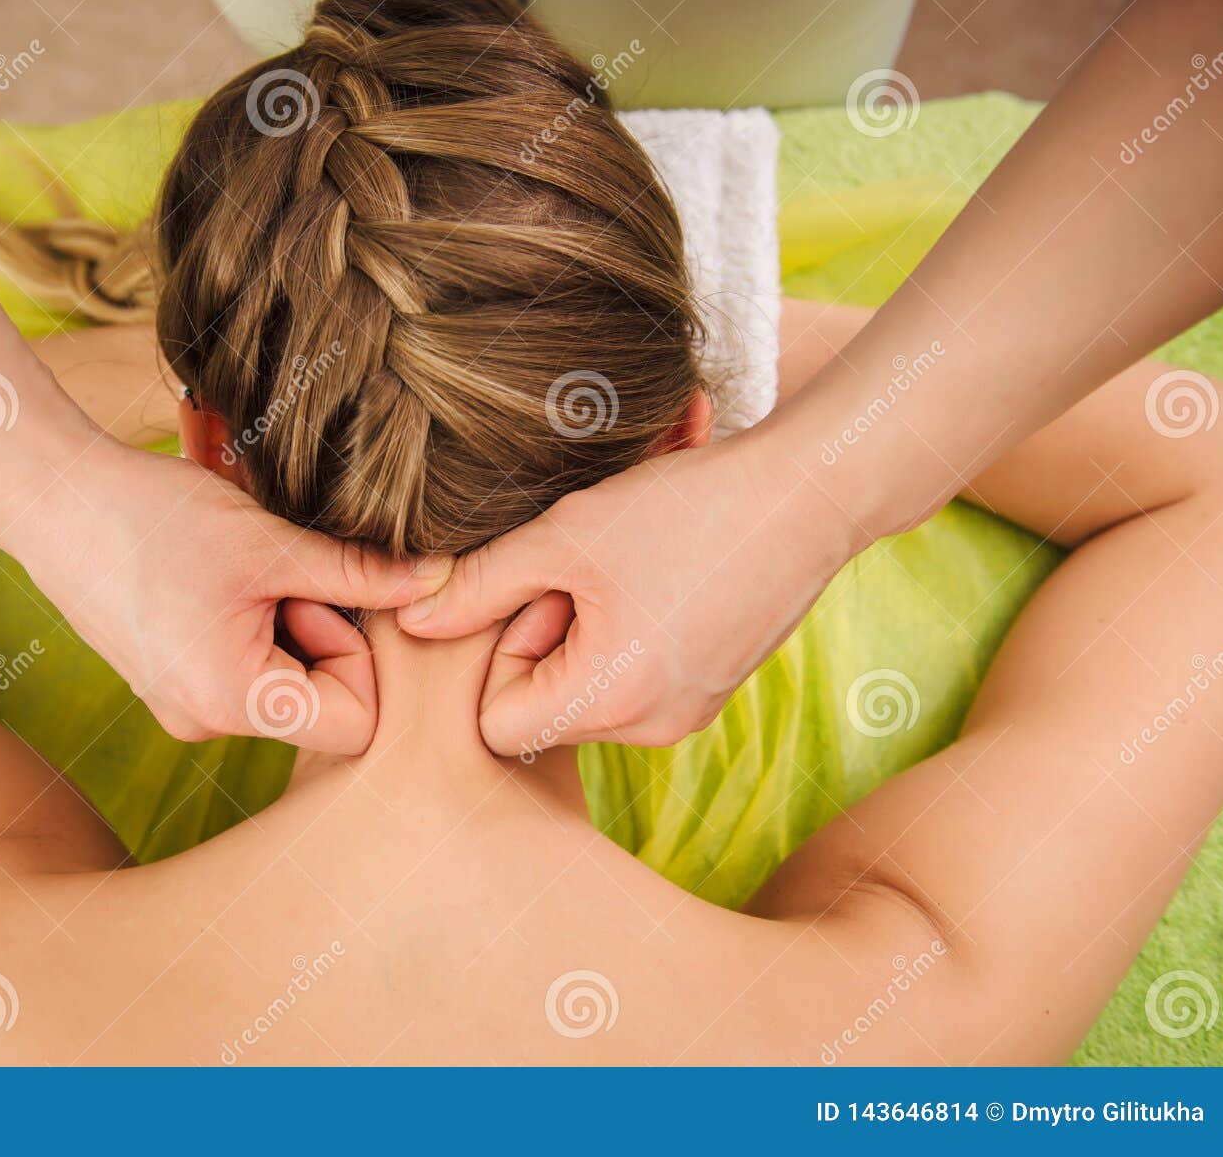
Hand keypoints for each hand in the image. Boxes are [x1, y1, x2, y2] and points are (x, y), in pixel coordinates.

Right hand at [0, 440, 450, 753]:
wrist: (51, 496)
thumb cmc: (152, 517)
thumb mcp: (271, 544)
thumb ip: (361, 572)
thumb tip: (435, 582)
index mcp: (232, 705)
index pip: (355, 725)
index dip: (360, 659)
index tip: (323, 596)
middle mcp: (206, 724)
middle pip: (322, 702)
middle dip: (323, 631)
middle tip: (282, 572)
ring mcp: (185, 706)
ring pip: (287, 678)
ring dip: (288, 617)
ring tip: (245, 567)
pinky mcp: (171, 680)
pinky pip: (247, 665)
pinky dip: (256, 618)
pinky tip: (222, 573)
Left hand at [396, 432, 855, 753]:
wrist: (810, 493)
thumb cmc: (685, 508)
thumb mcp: (564, 538)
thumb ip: (479, 586)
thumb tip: (412, 621)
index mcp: (609, 702)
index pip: (498, 724)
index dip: (501, 653)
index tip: (540, 593)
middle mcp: (651, 729)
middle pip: (544, 709)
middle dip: (544, 639)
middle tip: (583, 571)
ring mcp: (688, 715)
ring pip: (588, 691)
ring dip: (584, 630)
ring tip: (624, 569)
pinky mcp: (711, 690)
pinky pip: (635, 678)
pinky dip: (627, 631)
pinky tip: (657, 574)